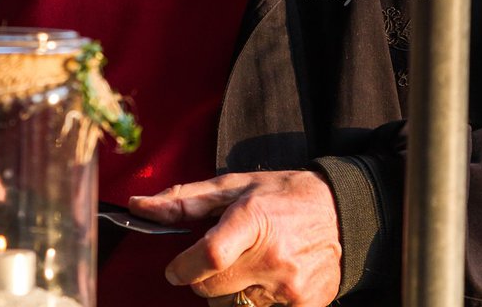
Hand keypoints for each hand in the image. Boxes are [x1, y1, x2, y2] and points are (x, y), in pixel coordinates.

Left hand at [130, 170, 341, 306]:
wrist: (342, 212)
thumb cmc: (281, 194)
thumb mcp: (233, 186)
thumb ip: (184, 200)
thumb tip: (139, 207)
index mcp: (254, 219)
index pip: (209, 257)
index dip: (183, 268)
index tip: (176, 268)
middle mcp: (273, 256)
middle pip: (212, 288)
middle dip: (205, 276)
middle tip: (221, 256)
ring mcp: (290, 286)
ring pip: (233, 306)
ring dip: (232, 290)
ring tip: (250, 264)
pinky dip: (256, 301)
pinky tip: (269, 279)